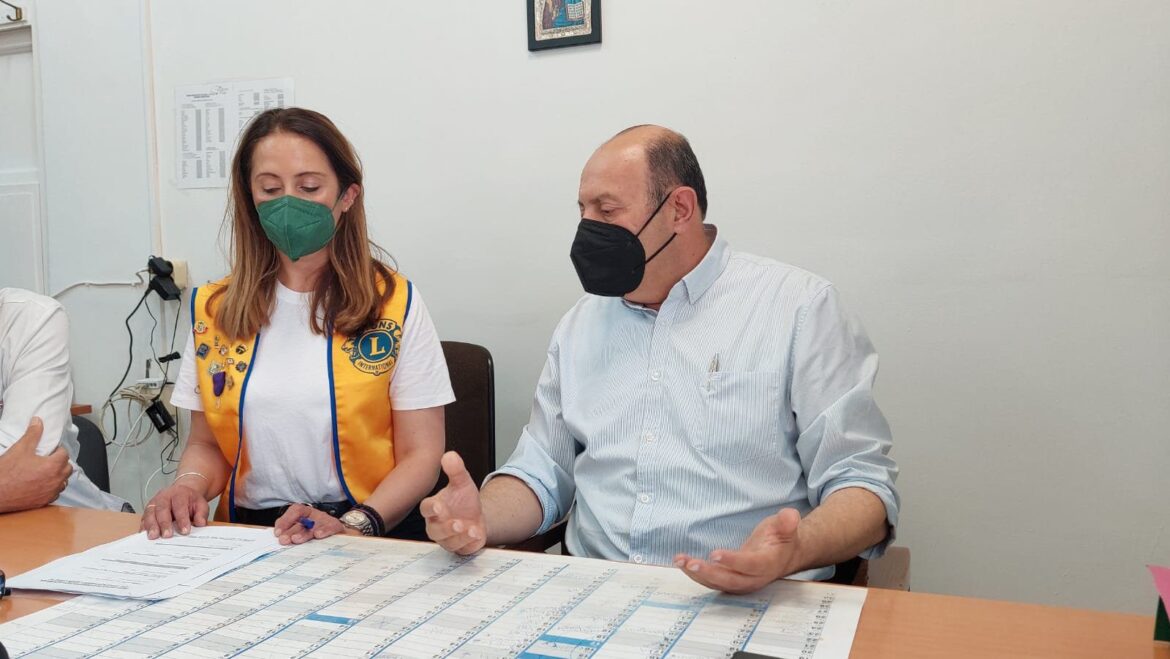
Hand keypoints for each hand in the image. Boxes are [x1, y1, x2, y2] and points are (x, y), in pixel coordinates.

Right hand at [0, 417, 71, 512]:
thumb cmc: (7, 473)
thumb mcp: (20, 448)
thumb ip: (32, 434)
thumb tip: (38, 421)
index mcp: (53, 466)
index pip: (65, 454)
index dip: (58, 449)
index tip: (51, 449)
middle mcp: (55, 481)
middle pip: (68, 468)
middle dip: (61, 462)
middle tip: (49, 458)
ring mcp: (50, 493)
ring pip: (63, 482)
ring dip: (59, 476)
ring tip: (47, 470)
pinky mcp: (43, 502)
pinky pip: (55, 494)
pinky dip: (52, 488)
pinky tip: (43, 484)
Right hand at [141, 476, 208, 538]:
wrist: (182, 492)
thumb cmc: (190, 501)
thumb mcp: (200, 504)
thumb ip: (201, 514)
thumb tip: (200, 523)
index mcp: (179, 494)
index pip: (180, 506)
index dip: (182, 519)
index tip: (185, 531)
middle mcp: (164, 496)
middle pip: (162, 509)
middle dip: (164, 523)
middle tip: (167, 535)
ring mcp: (154, 502)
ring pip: (150, 513)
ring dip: (151, 525)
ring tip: (153, 536)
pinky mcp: (148, 509)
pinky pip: (143, 517)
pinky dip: (143, 526)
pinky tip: (144, 535)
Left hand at [272, 504, 350, 544]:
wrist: (342, 537)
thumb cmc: (316, 535)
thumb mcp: (302, 532)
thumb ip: (290, 532)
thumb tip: (278, 536)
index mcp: (306, 514)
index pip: (295, 511)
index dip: (285, 520)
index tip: (277, 533)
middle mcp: (315, 515)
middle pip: (302, 521)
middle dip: (291, 531)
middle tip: (284, 540)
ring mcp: (326, 520)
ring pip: (313, 526)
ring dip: (303, 533)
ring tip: (296, 539)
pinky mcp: (336, 526)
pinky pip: (330, 527)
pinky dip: (324, 530)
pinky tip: (318, 535)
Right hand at [419, 451, 485, 554]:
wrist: (477, 515)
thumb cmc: (463, 499)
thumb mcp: (462, 482)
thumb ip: (456, 469)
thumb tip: (449, 455)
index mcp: (434, 508)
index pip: (426, 509)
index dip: (431, 509)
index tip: (440, 507)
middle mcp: (437, 525)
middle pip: (435, 531)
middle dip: (446, 528)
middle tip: (457, 523)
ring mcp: (448, 538)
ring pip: (449, 543)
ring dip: (459, 537)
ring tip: (470, 528)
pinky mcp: (460, 548)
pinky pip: (462, 550)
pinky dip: (469, 544)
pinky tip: (477, 534)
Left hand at [674, 508, 803, 593]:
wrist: (784, 554)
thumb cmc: (782, 538)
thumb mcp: (787, 526)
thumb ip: (787, 522)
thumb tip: (790, 517)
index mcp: (768, 564)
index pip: (750, 565)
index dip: (733, 561)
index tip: (715, 553)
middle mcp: (754, 578)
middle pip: (730, 580)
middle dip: (709, 573)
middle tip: (692, 562)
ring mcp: (741, 582)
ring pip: (717, 583)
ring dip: (697, 574)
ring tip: (680, 560)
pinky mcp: (730, 581)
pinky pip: (711, 580)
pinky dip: (695, 573)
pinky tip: (681, 562)